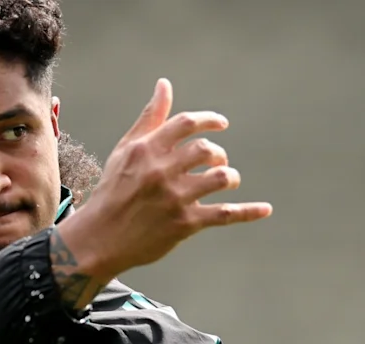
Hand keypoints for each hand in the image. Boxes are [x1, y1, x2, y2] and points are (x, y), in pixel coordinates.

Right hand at [51, 78, 270, 304]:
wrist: (99, 239)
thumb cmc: (112, 191)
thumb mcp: (125, 152)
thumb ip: (150, 119)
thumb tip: (165, 85)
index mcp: (146, 150)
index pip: (187, 124)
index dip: (210, 121)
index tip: (222, 125)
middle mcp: (161, 171)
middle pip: (206, 150)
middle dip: (218, 154)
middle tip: (217, 162)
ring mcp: (174, 198)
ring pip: (219, 178)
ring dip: (230, 177)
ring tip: (227, 181)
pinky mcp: (185, 224)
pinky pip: (224, 215)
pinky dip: (248, 212)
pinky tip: (265, 209)